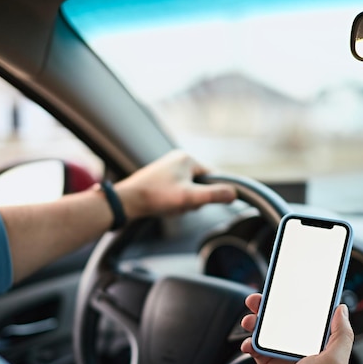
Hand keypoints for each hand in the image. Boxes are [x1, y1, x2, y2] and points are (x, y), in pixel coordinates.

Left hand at [115, 149, 235, 218]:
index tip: (198, 203)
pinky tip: (164, 205)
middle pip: (201, 184)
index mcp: (188, 158)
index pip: (213, 176)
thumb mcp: (189, 198)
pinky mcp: (162, 178)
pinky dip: (174, 201)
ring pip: (189, 190)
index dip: (210, 193)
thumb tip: (234, 193)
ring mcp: (169, 168)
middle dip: (194, 199)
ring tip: (170, 205)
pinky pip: (178, 192)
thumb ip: (213, 195)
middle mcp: (179, 159)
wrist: (128, 201)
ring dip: (183, 202)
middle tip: (180, 204)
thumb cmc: (156, 196)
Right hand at [241, 293, 353, 363]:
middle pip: (287, 321)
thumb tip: (342, 310)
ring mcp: (285, 358)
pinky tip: (247, 343)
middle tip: (259, 300)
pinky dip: (249, 343)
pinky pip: (257, 348)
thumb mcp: (334, 361)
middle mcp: (304, 351)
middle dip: (272, 308)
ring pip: (269, 331)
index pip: (312, 318)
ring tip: (249, 319)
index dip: (302, 302)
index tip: (291, 289)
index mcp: (322, 347)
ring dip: (257, 322)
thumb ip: (342, 334)